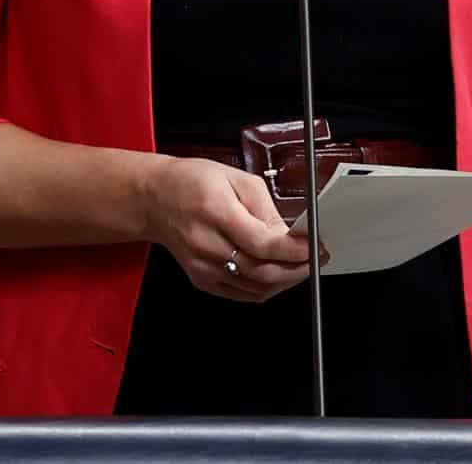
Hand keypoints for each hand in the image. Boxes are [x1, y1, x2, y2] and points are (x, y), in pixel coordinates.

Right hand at [140, 156, 310, 301]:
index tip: (315, 246)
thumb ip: (266, 208)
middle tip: (315, 259)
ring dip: (284, 281)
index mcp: (218, 213)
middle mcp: (207, 244)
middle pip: (261, 271)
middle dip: (297, 269)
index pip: (263, 244)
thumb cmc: (193, 182)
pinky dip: (265, 288)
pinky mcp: (201, 279)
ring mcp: (203, 267)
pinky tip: (277, 275)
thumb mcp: (237, 178)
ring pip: (254, 288)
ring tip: (301, 267)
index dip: (295, 250)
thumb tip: (289, 233)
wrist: (156, 199)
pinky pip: (241, 294)